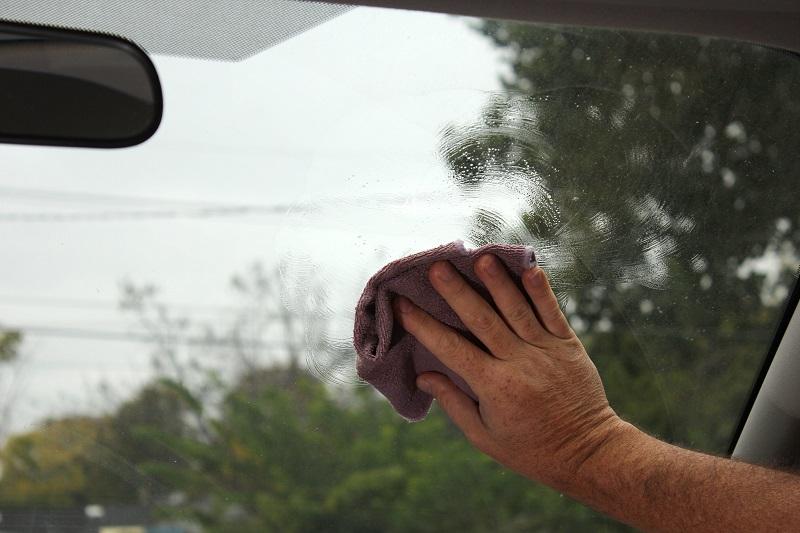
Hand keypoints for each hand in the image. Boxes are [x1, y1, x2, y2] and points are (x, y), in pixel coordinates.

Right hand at [392, 254, 629, 490]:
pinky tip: (530, 267)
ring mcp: (546, 351)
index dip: (424, 325)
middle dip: (457, 292)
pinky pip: (553, 313)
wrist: (587, 453)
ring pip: (517, 310)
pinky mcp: (568, 345)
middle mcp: (518, 364)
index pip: (451, 349)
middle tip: (435, 267)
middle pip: (482, 320)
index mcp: (493, 387)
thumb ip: (453, 402)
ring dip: (498, 282)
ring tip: (480, 257)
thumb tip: (423, 375)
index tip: (402, 304)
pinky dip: (541, 290)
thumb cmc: (529, 448)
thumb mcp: (484, 436)